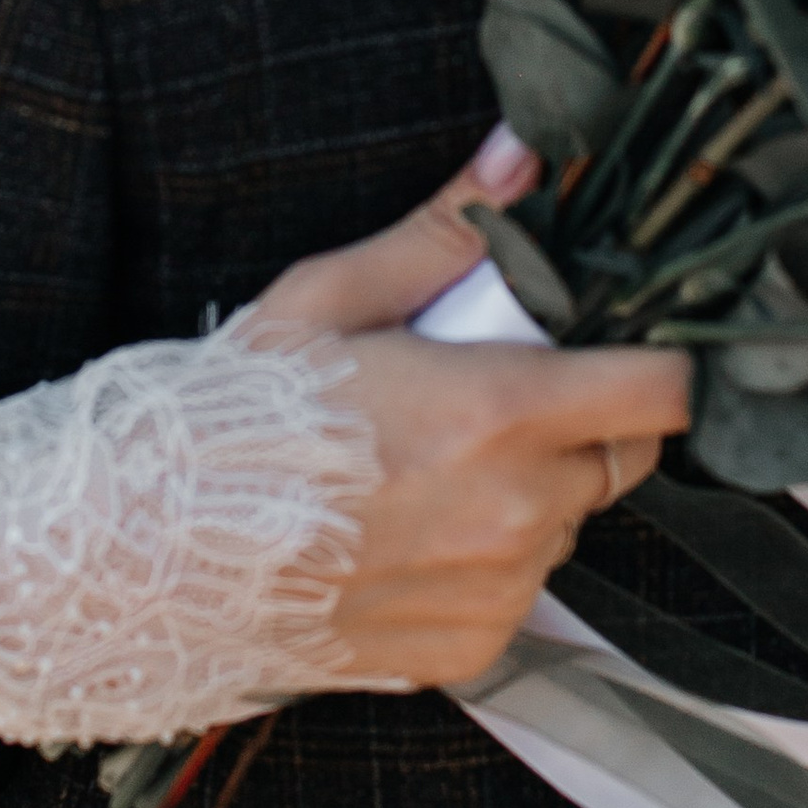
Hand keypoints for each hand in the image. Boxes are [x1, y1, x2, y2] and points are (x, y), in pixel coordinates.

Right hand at [250, 132, 690, 688]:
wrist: (144, 558)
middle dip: (579, 420)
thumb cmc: (229, 421)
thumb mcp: (329, 296)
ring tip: (428, 469)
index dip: (658, 362)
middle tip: (493, 397)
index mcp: (500, 410)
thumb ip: (444, 230)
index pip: (664, 391)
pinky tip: (406, 534)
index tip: (624, 347)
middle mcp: (517, 510)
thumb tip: (518, 157)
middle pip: (623, 456)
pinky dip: (486, 563)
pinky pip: (517, 592)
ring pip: (568, 525)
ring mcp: (497, 590)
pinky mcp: (468, 650)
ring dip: (530, 494)